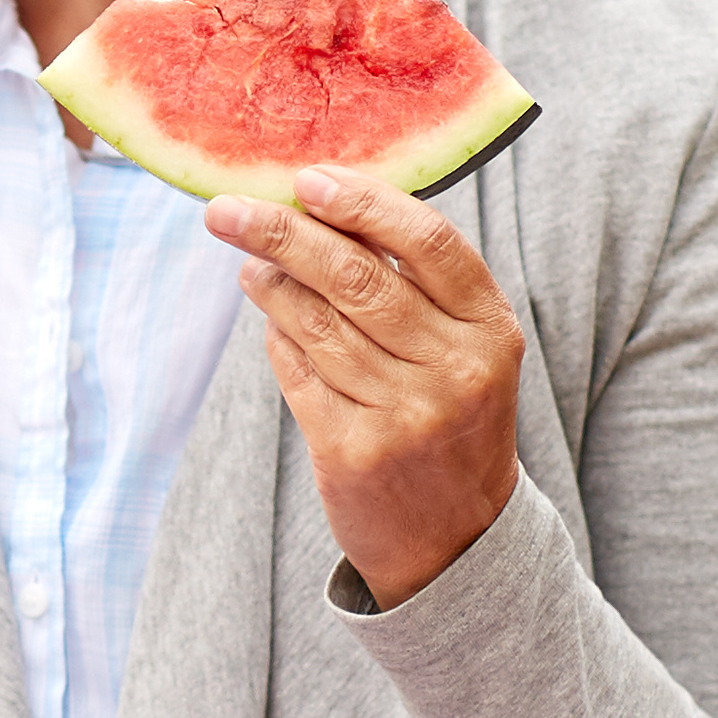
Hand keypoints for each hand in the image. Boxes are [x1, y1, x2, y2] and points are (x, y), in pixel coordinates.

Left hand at [209, 166, 525, 607]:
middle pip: (356, 277)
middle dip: (283, 233)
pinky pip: (299, 373)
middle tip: (227, 209)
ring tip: (248, 260)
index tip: (308, 177)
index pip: (428, 242)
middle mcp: (456, 371)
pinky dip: (279, 339)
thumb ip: (416, 284)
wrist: (456, 539)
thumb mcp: (464, 349)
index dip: (364, 202)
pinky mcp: (354, 452)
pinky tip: (271, 320)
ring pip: (316, 324)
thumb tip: (321, 204)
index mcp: (491, 330)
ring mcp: (406, 416)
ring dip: (270, 283)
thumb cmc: (450, 417)